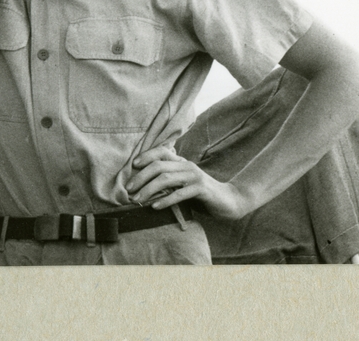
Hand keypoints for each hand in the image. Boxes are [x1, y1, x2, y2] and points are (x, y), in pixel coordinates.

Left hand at [126, 144, 246, 219]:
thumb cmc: (201, 194)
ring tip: (137, 199)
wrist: (229, 201)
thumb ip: (169, 181)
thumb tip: (143, 185)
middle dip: (141, 177)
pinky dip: (165, 200)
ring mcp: (195, 177)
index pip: (161, 151)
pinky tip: (155, 206)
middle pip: (159, 166)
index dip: (145, 156)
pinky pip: (179, 193)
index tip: (132, 166)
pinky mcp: (202, 189)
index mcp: (182, 162)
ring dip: (149, 189)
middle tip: (129, 189)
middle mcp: (187, 166)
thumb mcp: (183, 184)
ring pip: (166, 179)